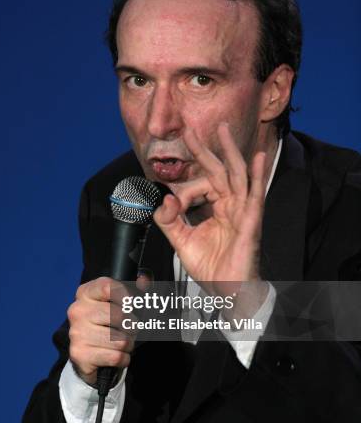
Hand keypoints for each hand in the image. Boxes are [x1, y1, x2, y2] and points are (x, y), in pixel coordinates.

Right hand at [67, 276, 135, 385]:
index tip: (132, 304)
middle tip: (130, 329)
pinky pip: (115, 357)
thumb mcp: (116, 302)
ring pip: (120, 340)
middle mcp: (78, 310)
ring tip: (123, 343)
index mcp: (85, 293)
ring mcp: (77, 333)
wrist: (86, 352)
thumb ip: (134, 289)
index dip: (125, 295)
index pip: (107, 287)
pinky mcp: (80, 354)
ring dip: (128, 344)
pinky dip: (123, 359)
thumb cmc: (105, 323)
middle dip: (132, 326)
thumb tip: (144, 280)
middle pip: (119, 315)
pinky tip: (118, 356)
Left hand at [153, 123, 266, 291]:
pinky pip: (255, 196)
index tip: (172, 206)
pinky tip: (258, 158)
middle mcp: (230, 206)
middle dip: (205, 150)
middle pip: (218, 171)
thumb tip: (164, 199)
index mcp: (216, 209)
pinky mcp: (251, 222)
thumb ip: (170, 221)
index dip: (183, 192)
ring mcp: (242, 212)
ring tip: (223, 130)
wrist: (226, 291)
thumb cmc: (211, 268)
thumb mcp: (182, 241)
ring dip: (229, 151)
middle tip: (190, 131)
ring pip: (236, 175)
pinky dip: (258, 175)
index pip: (199, 188)